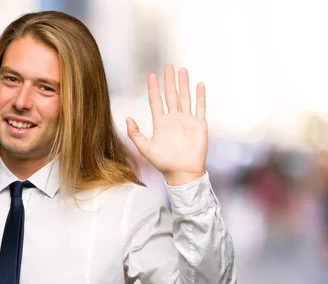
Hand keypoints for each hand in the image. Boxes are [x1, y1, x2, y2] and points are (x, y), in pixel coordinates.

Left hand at [126, 64, 207, 185]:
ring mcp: (187, 121)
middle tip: (168, 66)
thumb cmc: (163, 163)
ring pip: (185, 97)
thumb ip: (135, 133)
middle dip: (169, 81)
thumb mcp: (145, 148)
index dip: (153, 88)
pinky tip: (199, 84)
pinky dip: (200, 96)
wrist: (182, 173)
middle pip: (171, 95)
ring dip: (183, 84)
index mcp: (161, 123)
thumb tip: (127, 118)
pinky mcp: (199, 125)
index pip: (156, 101)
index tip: (151, 76)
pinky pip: (200, 107)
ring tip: (182, 70)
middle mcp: (174, 119)